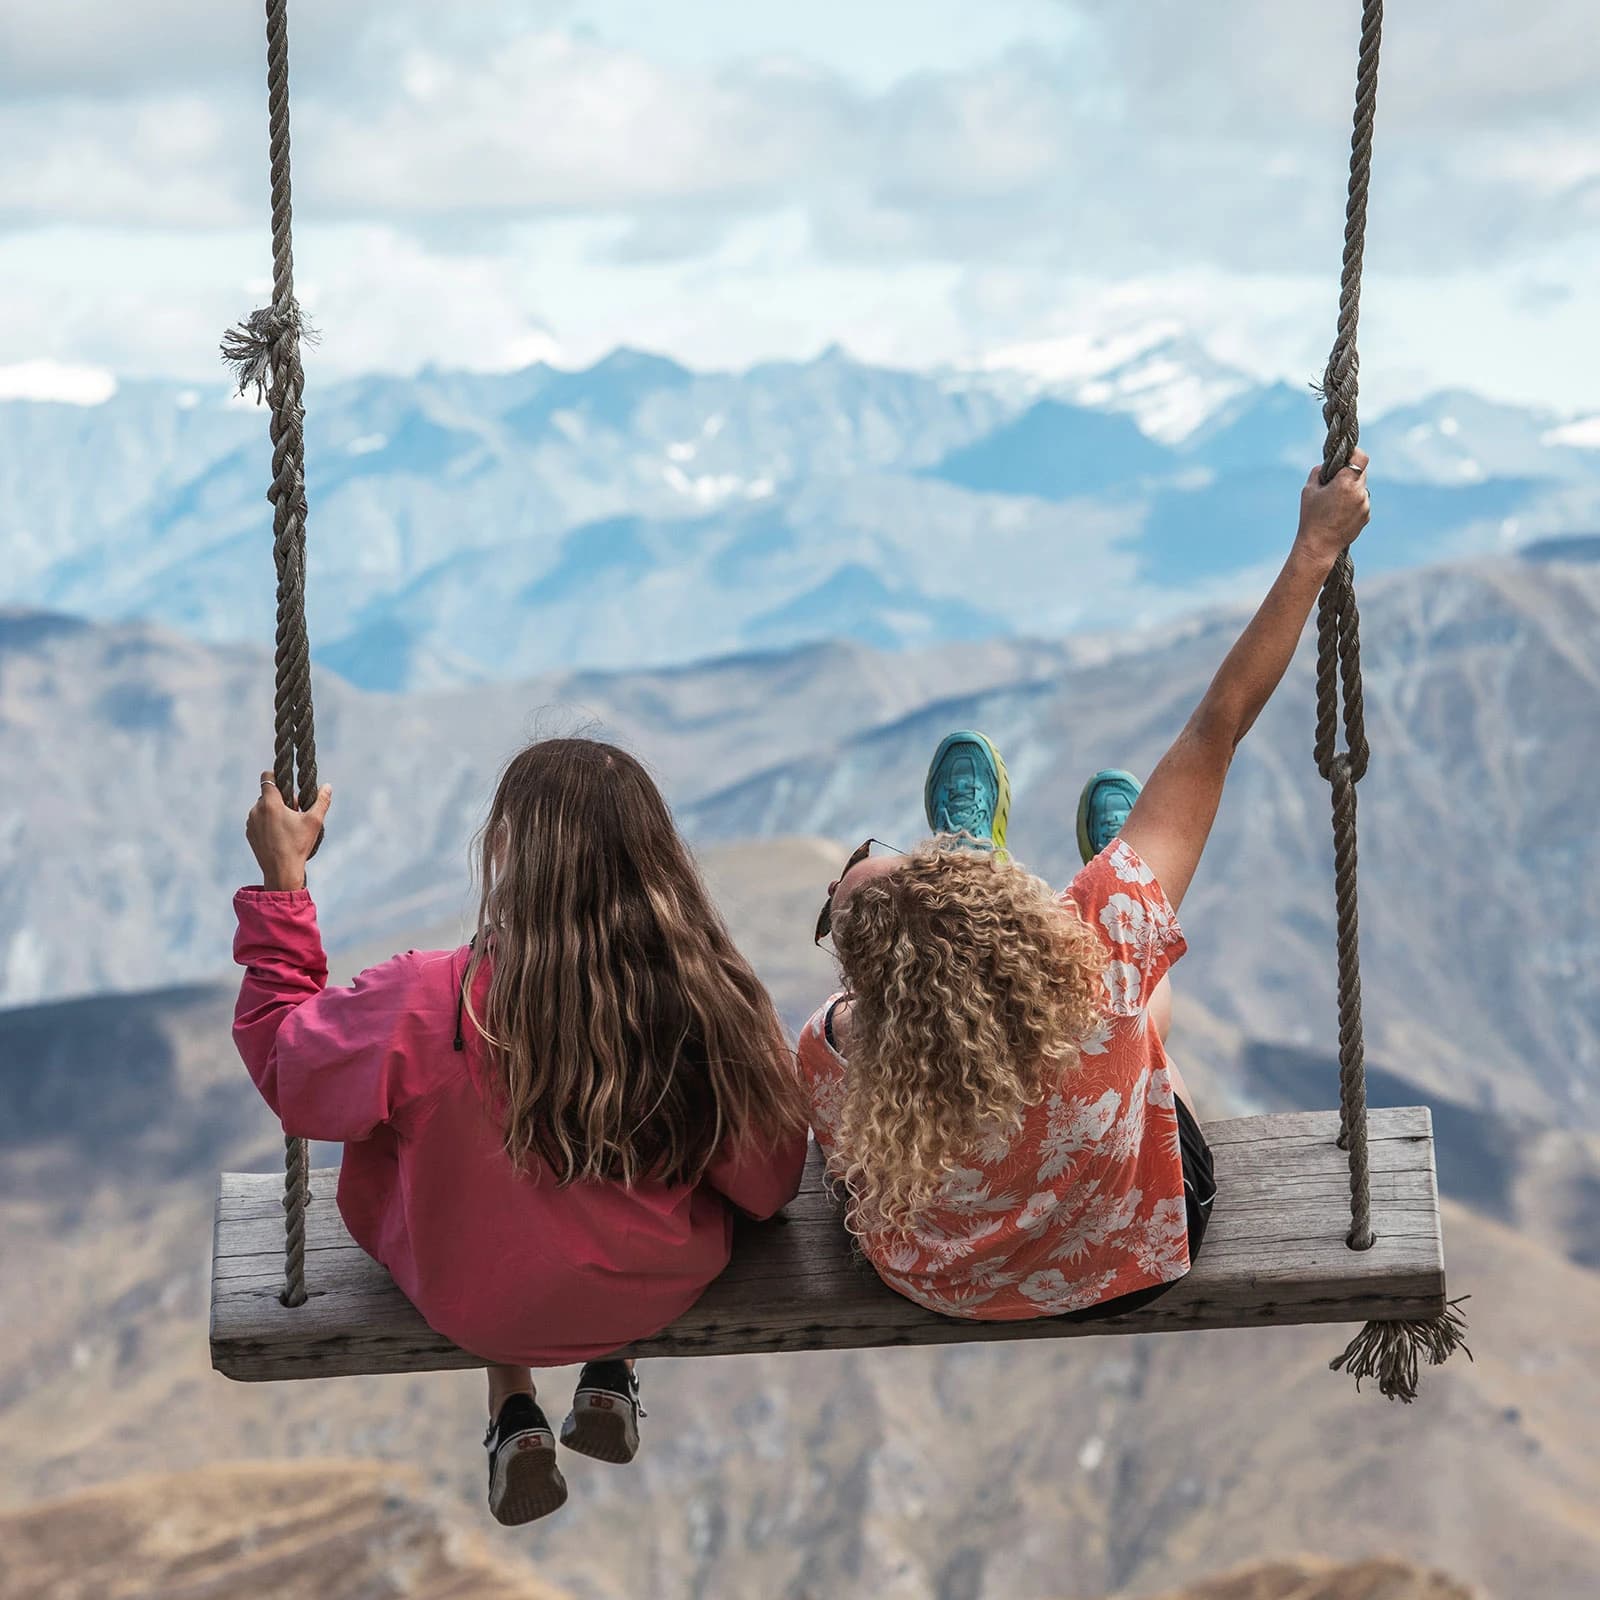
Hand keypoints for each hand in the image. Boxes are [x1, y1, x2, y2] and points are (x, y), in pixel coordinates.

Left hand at [246, 771, 331, 890]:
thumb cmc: (298, 845)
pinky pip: (258, 820)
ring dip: (273, 811)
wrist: (281, 871)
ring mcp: (251, 822)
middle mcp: (256, 810)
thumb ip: (321, 801)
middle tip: (295, 813)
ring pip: (262, 808)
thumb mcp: (314, 822)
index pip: (267, 777)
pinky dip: (267, 823)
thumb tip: (328, 786)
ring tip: (288, 826)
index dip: (276, 776)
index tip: (286, 784)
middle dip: (281, 799)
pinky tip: (279, 835)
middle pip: (268, 794)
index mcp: (271, 803)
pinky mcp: (249, 833)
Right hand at [1295, 448, 1371, 567]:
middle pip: (1361, 473)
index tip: (1347, 456)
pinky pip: (1362, 503)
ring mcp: (1365, 505)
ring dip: (1351, 490)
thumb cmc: (1311, 517)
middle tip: (1334, 483)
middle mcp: (1359, 492)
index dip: (1354, 454)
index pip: (1361, 457)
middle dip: (1349, 474)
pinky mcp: (1366, 516)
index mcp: (1345, 483)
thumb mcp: (1308, 490)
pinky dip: (1353, 504)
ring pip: (1361, 489)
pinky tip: (1339, 514)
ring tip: (1334, 504)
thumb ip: (1319, 471)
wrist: (1319, 546)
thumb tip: (1328, 465)